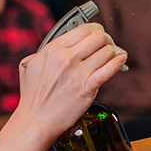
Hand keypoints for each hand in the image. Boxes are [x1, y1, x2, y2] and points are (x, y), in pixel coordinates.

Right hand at [11, 22, 126, 146]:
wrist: (35, 121)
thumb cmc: (32, 96)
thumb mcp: (29, 64)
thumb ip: (44, 52)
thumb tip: (58, 46)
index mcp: (53, 49)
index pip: (83, 29)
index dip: (94, 29)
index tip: (97, 33)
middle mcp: (66, 58)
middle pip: (98, 37)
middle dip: (106, 38)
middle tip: (107, 44)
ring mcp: (78, 73)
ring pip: (107, 51)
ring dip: (114, 51)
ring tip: (115, 54)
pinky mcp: (87, 88)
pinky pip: (109, 69)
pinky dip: (118, 62)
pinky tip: (120, 59)